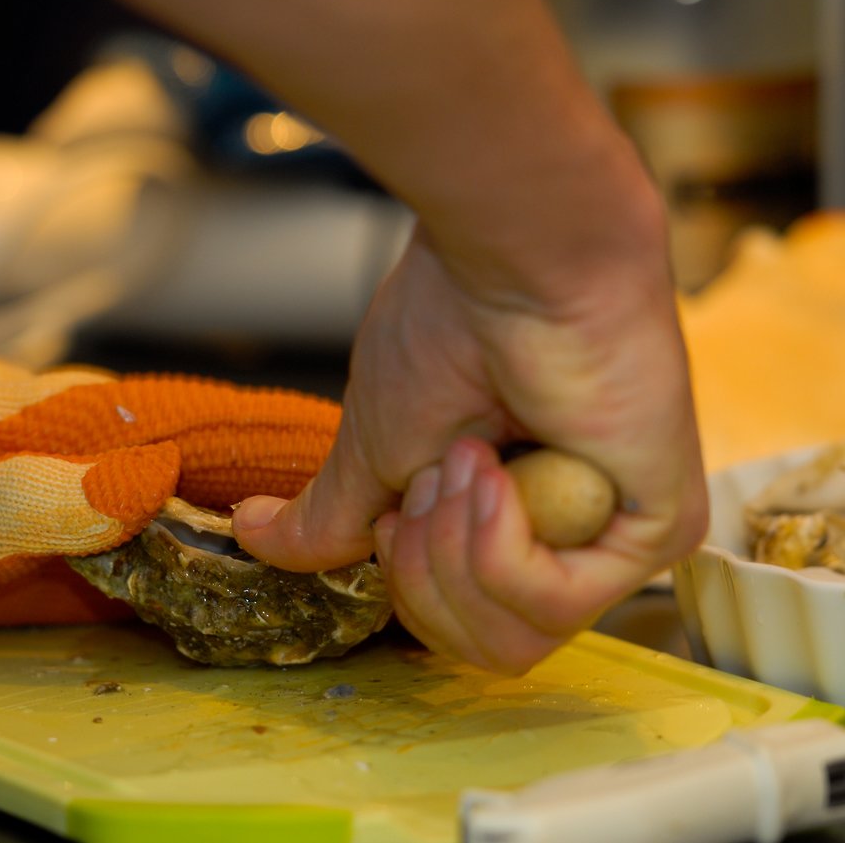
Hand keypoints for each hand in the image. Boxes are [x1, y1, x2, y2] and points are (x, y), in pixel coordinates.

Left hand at [0, 345, 339, 625]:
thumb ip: (15, 498)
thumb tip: (139, 491)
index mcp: (56, 414)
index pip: (184, 425)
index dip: (262, 446)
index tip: (335, 459)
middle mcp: (76, 416)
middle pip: (197, 432)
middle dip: (278, 457)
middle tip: (363, 479)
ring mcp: (68, 437)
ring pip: (176, 452)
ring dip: (248, 474)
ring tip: (327, 496)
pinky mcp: (55, 466)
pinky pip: (141, 477)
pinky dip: (198, 493)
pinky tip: (238, 513)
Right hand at [234, 229, 709, 673]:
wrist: (515, 256)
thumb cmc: (454, 322)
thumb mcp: (375, 441)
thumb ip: (336, 514)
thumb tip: (252, 537)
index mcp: (510, 524)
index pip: (454, 625)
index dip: (405, 578)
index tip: (400, 502)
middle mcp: (570, 541)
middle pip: (479, 651)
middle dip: (422, 568)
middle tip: (440, 471)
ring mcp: (617, 540)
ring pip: (512, 643)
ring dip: (453, 550)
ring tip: (471, 462)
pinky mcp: (656, 530)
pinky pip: (553, 606)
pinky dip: (495, 544)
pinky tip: (496, 472)